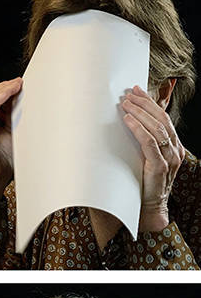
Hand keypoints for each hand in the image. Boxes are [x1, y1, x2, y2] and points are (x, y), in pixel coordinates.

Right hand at [0, 76, 22, 206]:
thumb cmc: (4, 162)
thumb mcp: (14, 135)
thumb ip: (16, 119)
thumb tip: (28, 102)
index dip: (7, 89)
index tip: (22, 83)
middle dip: (6, 88)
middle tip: (22, 83)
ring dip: (4, 91)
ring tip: (18, 86)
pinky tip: (9, 93)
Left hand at [120, 85, 182, 234]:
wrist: (149, 207)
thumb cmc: (143, 182)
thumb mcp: (143, 157)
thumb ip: (140, 142)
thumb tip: (123, 121)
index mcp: (173, 146)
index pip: (163, 118)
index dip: (150, 102)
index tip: (136, 89)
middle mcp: (174, 150)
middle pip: (161, 120)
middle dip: (144, 104)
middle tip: (128, 94)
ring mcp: (169, 159)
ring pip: (157, 129)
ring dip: (139, 113)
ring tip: (125, 104)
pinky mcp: (159, 167)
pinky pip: (150, 143)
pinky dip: (138, 129)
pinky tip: (127, 120)